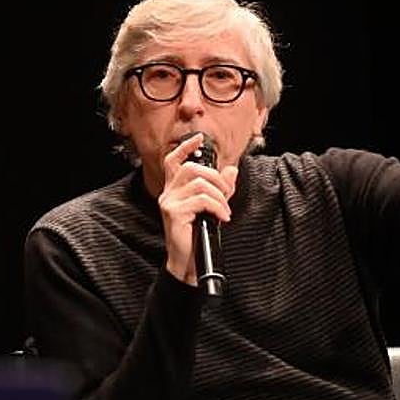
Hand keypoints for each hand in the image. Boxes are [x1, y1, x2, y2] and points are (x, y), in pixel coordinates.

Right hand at [158, 134, 237, 284]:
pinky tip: (221, 217)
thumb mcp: (212, 208)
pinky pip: (202, 200)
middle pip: (191, 168)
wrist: (188, 262)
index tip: (199, 138)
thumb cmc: (197, 236)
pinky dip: (217, 207)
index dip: (185, 147)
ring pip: (199, 184)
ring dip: (219, 196)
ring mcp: (169, 202)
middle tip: (226, 194)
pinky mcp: (173, 212)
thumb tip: (232, 170)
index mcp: (174, 190)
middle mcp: (168, 193)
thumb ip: (221, 189)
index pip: (173, 161)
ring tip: (224, 211)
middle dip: (215, 178)